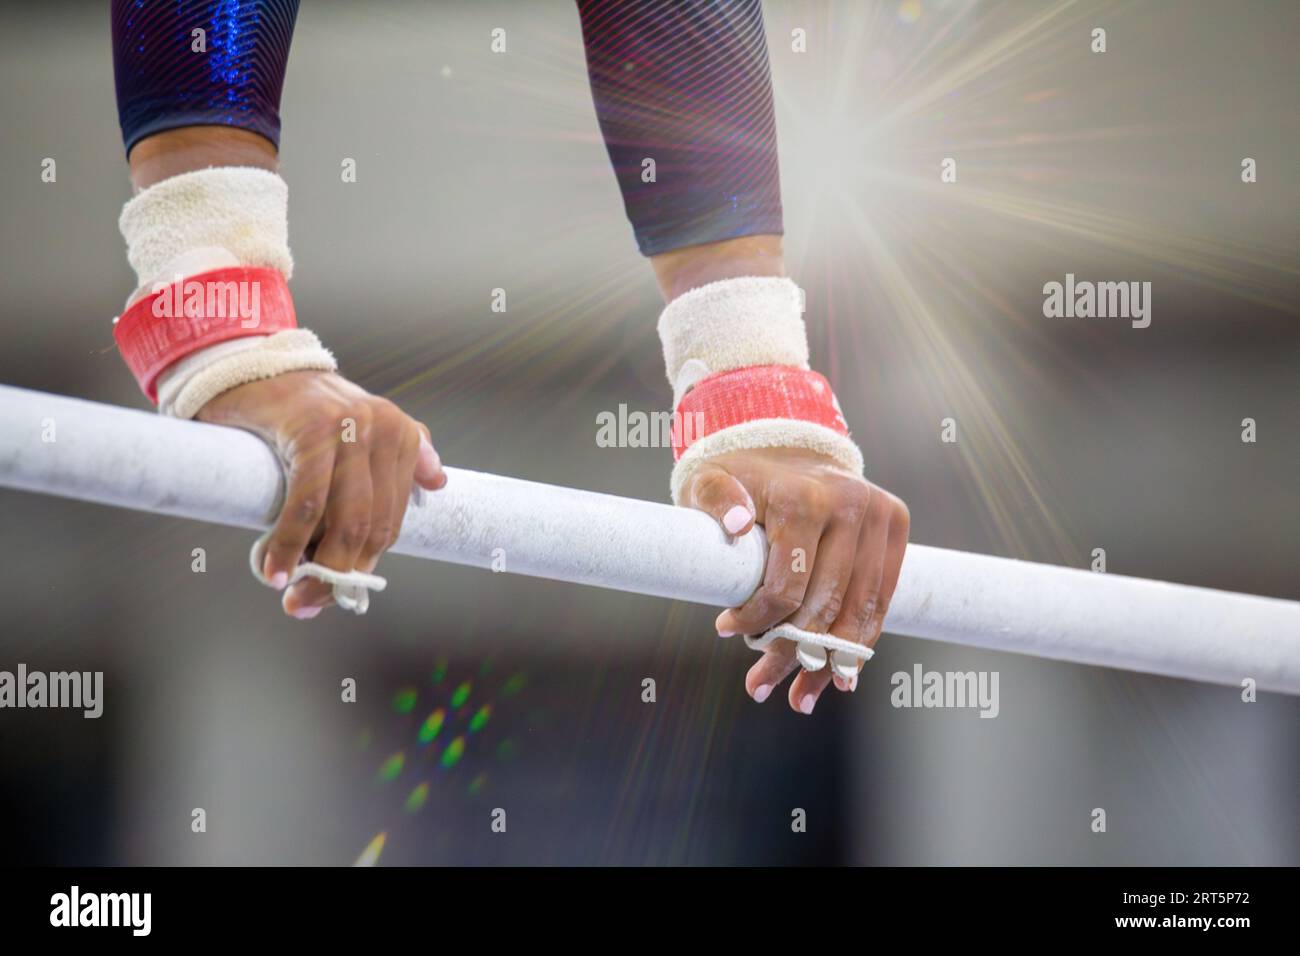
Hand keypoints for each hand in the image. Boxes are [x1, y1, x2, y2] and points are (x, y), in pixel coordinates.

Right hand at [196, 370, 444, 617]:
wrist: (253, 366)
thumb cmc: (301, 410)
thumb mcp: (360, 427)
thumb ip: (402, 453)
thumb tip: (440, 481)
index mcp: (401, 436)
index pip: (390, 520)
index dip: (364, 565)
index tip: (340, 594)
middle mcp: (384, 430)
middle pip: (371, 526)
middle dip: (342, 575)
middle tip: (309, 604)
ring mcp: (351, 429)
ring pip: (342, 521)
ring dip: (316, 568)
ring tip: (291, 595)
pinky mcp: (313, 430)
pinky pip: (307, 503)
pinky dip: (289, 543)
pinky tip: (274, 569)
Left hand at [681, 447, 908, 713]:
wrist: (790, 447)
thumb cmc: (741, 475)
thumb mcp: (709, 481)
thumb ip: (717, 500)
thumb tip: (736, 524)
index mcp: (805, 498)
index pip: (788, 585)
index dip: (757, 619)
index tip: (726, 630)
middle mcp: (851, 505)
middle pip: (825, 605)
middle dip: (790, 655)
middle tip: (759, 687)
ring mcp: (879, 516)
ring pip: (858, 612)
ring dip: (829, 663)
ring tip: (800, 699)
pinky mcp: (896, 525)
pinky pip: (880, 600)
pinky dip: (860, 642)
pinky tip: (840, 677)